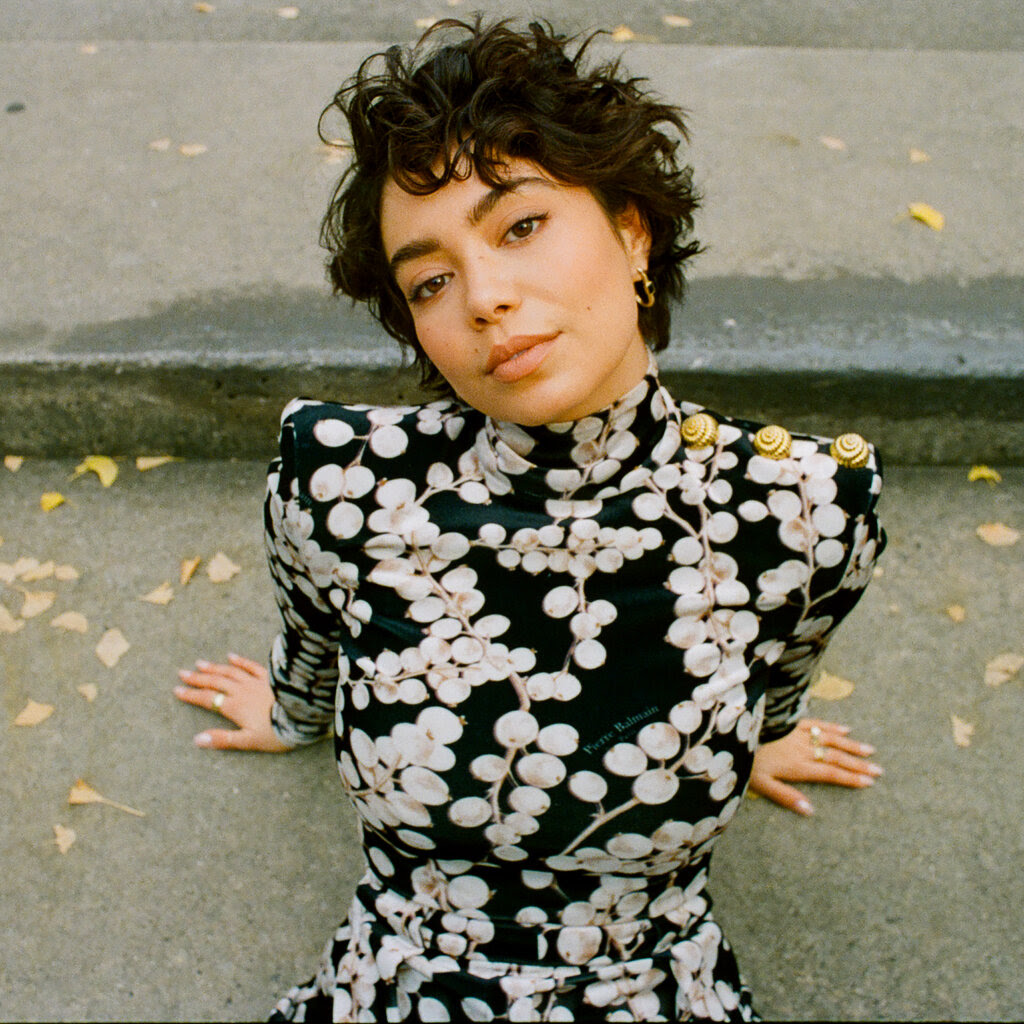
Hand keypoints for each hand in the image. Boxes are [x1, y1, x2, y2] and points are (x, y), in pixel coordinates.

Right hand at [175, 653, 292, 751]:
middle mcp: (242, 691)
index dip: (192, 695)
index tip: (177, 690)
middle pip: (216, 682)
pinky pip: (251, 666)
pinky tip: (231, 656)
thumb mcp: (248, 741)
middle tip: (182, 673)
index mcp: (235, 707)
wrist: (302, 717)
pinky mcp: (269, 678)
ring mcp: (256, 682)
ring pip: (230, 672)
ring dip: (214, 668)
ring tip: (200, 663)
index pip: (208, 699)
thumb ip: (223, 739)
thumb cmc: (276, 733)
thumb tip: (197, 739)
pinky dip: (240, 661)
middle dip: (198, 678)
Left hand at [748, 718, 882, 815]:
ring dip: (851, 745)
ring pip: (830, 739)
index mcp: (797, 766)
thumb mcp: (761, 784)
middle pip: (836, 757)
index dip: (850, 778)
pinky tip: (846, 729)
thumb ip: (786, 797)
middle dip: (858, 764)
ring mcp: (798, 734)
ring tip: (870, 751)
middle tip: (879, 770)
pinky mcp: (791, 722)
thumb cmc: (746, 760)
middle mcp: (802, 749)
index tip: (869, 782)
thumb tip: (810, 811)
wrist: (735, 731)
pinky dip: (832, 727)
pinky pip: (816, 723)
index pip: (830, 774)